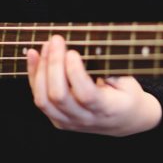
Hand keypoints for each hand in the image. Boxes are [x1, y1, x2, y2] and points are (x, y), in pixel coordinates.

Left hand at [26, 34, 161, 136]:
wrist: (125, 121)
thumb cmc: (127, 96)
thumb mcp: (128, 82)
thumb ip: (111, 70)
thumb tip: (90, 52)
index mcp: (106, 110)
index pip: (85, 95)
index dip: (75, 73)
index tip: (73, 52)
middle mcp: (84, 119)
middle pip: (59, 96)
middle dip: (54, 64)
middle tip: (58, 40)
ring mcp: (68, 122)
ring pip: (44, 100)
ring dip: (41, 69)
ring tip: (47, 46)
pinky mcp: (57, 119)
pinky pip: (39, 99)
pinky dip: (33, 75)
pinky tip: (34, 55)